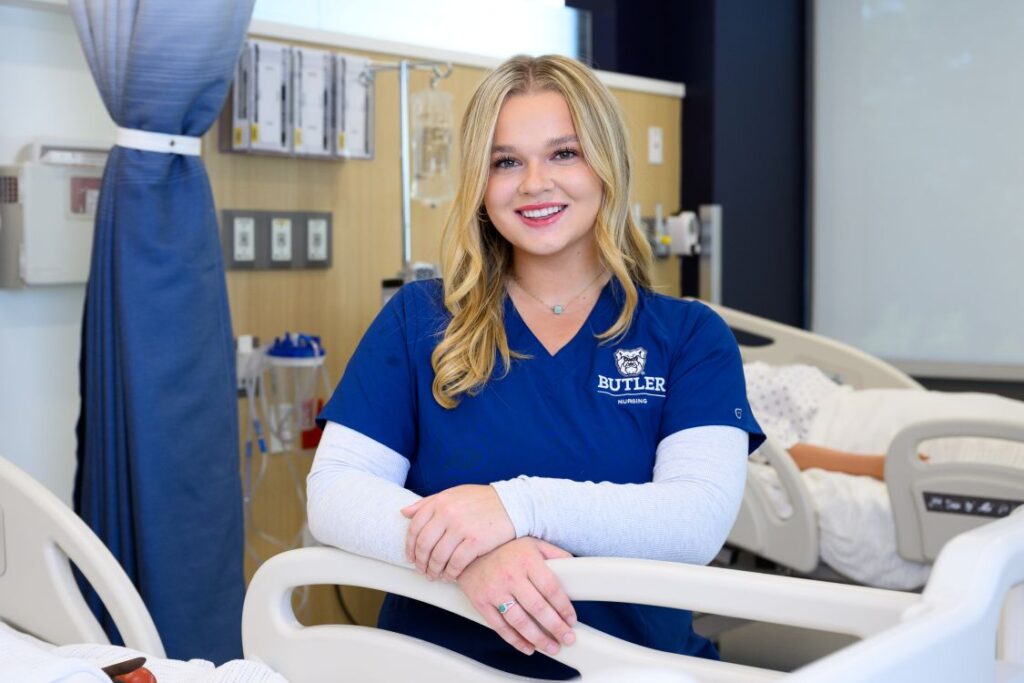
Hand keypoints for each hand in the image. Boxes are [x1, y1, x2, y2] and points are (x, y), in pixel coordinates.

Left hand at [402, 484, 515, 579]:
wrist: (513, 504)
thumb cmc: (482, 500)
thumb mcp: (453, 494)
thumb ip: (428, 502)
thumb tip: (404, 512)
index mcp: (440, 502)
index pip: (415, 528)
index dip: (410, 546)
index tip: (411, 557)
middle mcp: (447, 514)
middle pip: (424, 545)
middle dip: (420, 562)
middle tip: (422, 570)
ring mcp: (461, 528)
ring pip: (437, 557)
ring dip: (433, 570)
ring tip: (435, 575)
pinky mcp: (475, 542)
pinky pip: (455, 564)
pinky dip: (450, 573)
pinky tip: (450, 576)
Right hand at [457, 537, 576, 656]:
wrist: (466, 546)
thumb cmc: (503, 546)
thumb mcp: (532, 543)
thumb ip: (554, 554)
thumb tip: (574, 568)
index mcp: (527, 560)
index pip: (551, 589)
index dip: (564, 608)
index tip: (571, 619)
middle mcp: (511, 575)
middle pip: (538, 608)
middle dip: (556, 627)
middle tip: (568, 638)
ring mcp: (494, 590)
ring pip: (520, 622)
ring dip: (538, 639)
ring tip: (552, 647)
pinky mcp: (480, 602)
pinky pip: (500, 627)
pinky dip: (515, 640)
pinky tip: (528, 647)